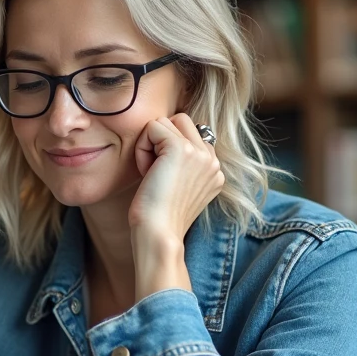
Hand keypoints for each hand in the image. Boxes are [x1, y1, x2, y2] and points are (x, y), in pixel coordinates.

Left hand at [130, 113, 224, 240]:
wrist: (159, 235)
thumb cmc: (159, 218)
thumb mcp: (178, 188)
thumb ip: (182, 165)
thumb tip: (165, 140)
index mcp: (214, 170)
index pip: (190, 134)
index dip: (167, 150)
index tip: (163, 179)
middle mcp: (213, 159)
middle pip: (182, 120)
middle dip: (161, 140)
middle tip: (155, 172)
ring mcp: (200, 153)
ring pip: (167, 121)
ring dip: (150, 144)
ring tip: (152, 174)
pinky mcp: (181, 148)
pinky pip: (152, 127)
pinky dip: (142, 148)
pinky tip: (146, 172)